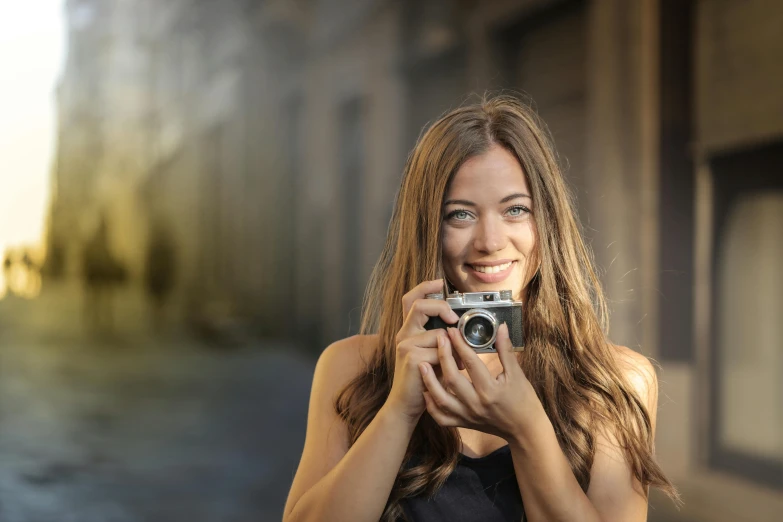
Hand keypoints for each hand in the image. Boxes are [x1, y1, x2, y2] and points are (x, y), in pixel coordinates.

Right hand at [385, 279, 462, 422]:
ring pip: (437, 333)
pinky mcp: (411, 357)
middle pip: (419, 306)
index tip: (439, 282)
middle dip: (441, 307)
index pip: (411, 300)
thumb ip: (441, 339)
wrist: (407, 405)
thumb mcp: (432, 354)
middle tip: (454, 318)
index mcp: (408, 331)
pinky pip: (439, 351)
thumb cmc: (423, 380)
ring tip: (454, 363)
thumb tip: (460, 329)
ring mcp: (405, 345)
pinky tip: (446, 372)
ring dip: (452, 349)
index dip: (424, 287)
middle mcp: (403, 334)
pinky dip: (449, 362)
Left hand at [418, 323, 542, 441]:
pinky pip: (442, 418)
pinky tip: (426, 391)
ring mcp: (468, 416)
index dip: (460, 344)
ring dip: (430, 382)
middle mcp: (476, 404)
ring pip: (442, 400)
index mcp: (490, 390)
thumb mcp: (517, 374)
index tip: (452, 331)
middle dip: (443, 356)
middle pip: (452, 379)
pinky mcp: (464, 423)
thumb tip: (502, 327)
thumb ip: (506, 351)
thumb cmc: (524, 401)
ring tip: (422, 364)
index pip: (471, 363)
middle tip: (439, 339)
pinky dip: (431, 406)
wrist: (525, 430)